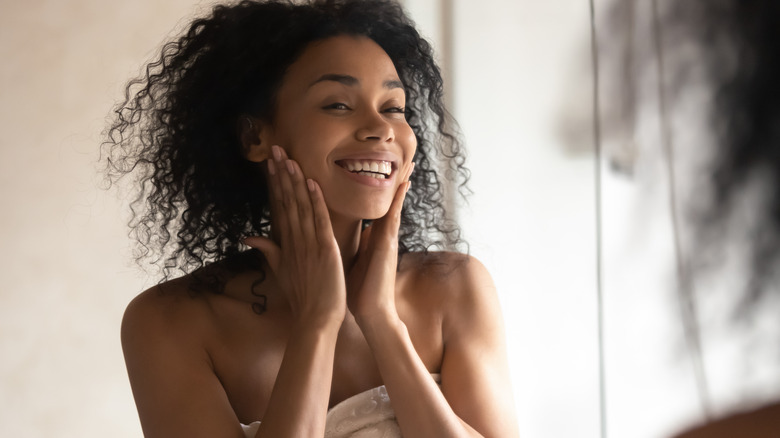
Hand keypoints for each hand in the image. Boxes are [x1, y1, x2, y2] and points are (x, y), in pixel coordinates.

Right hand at [244, 145, 345, 327]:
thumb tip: (249, 236)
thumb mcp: (281, 271)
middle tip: (275, 149)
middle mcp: (294, 240)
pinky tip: (311, 183)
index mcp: (286, 244)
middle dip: (281, 175)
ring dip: (295, 182)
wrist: (315, 320)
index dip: (275, 183)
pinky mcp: (325, 250)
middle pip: (286, 201)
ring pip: (300, 207)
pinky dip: (315, 202)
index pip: (279, 207)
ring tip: (289, 158)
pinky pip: (319, 221)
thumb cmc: (302, 297)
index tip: (271, 162)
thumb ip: (269, 251)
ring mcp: (308, 245)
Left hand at [346, 163, 412, 325]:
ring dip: (401, 184)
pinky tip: (403, 184)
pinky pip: (394, 217)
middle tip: (406, 156)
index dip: (379, 188)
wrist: (370, 313)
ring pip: (394, 204)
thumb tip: (339, 236)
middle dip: (396, 180)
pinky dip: (398, 201)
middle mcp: (382, 235)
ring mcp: (388, 239)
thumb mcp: (352, 262)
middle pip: (389, 201)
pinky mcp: (388, 245)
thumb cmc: (359, 292)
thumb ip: (350, 247)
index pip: (376, 207)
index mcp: (372, 238)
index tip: (380, 167)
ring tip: (409, 162)